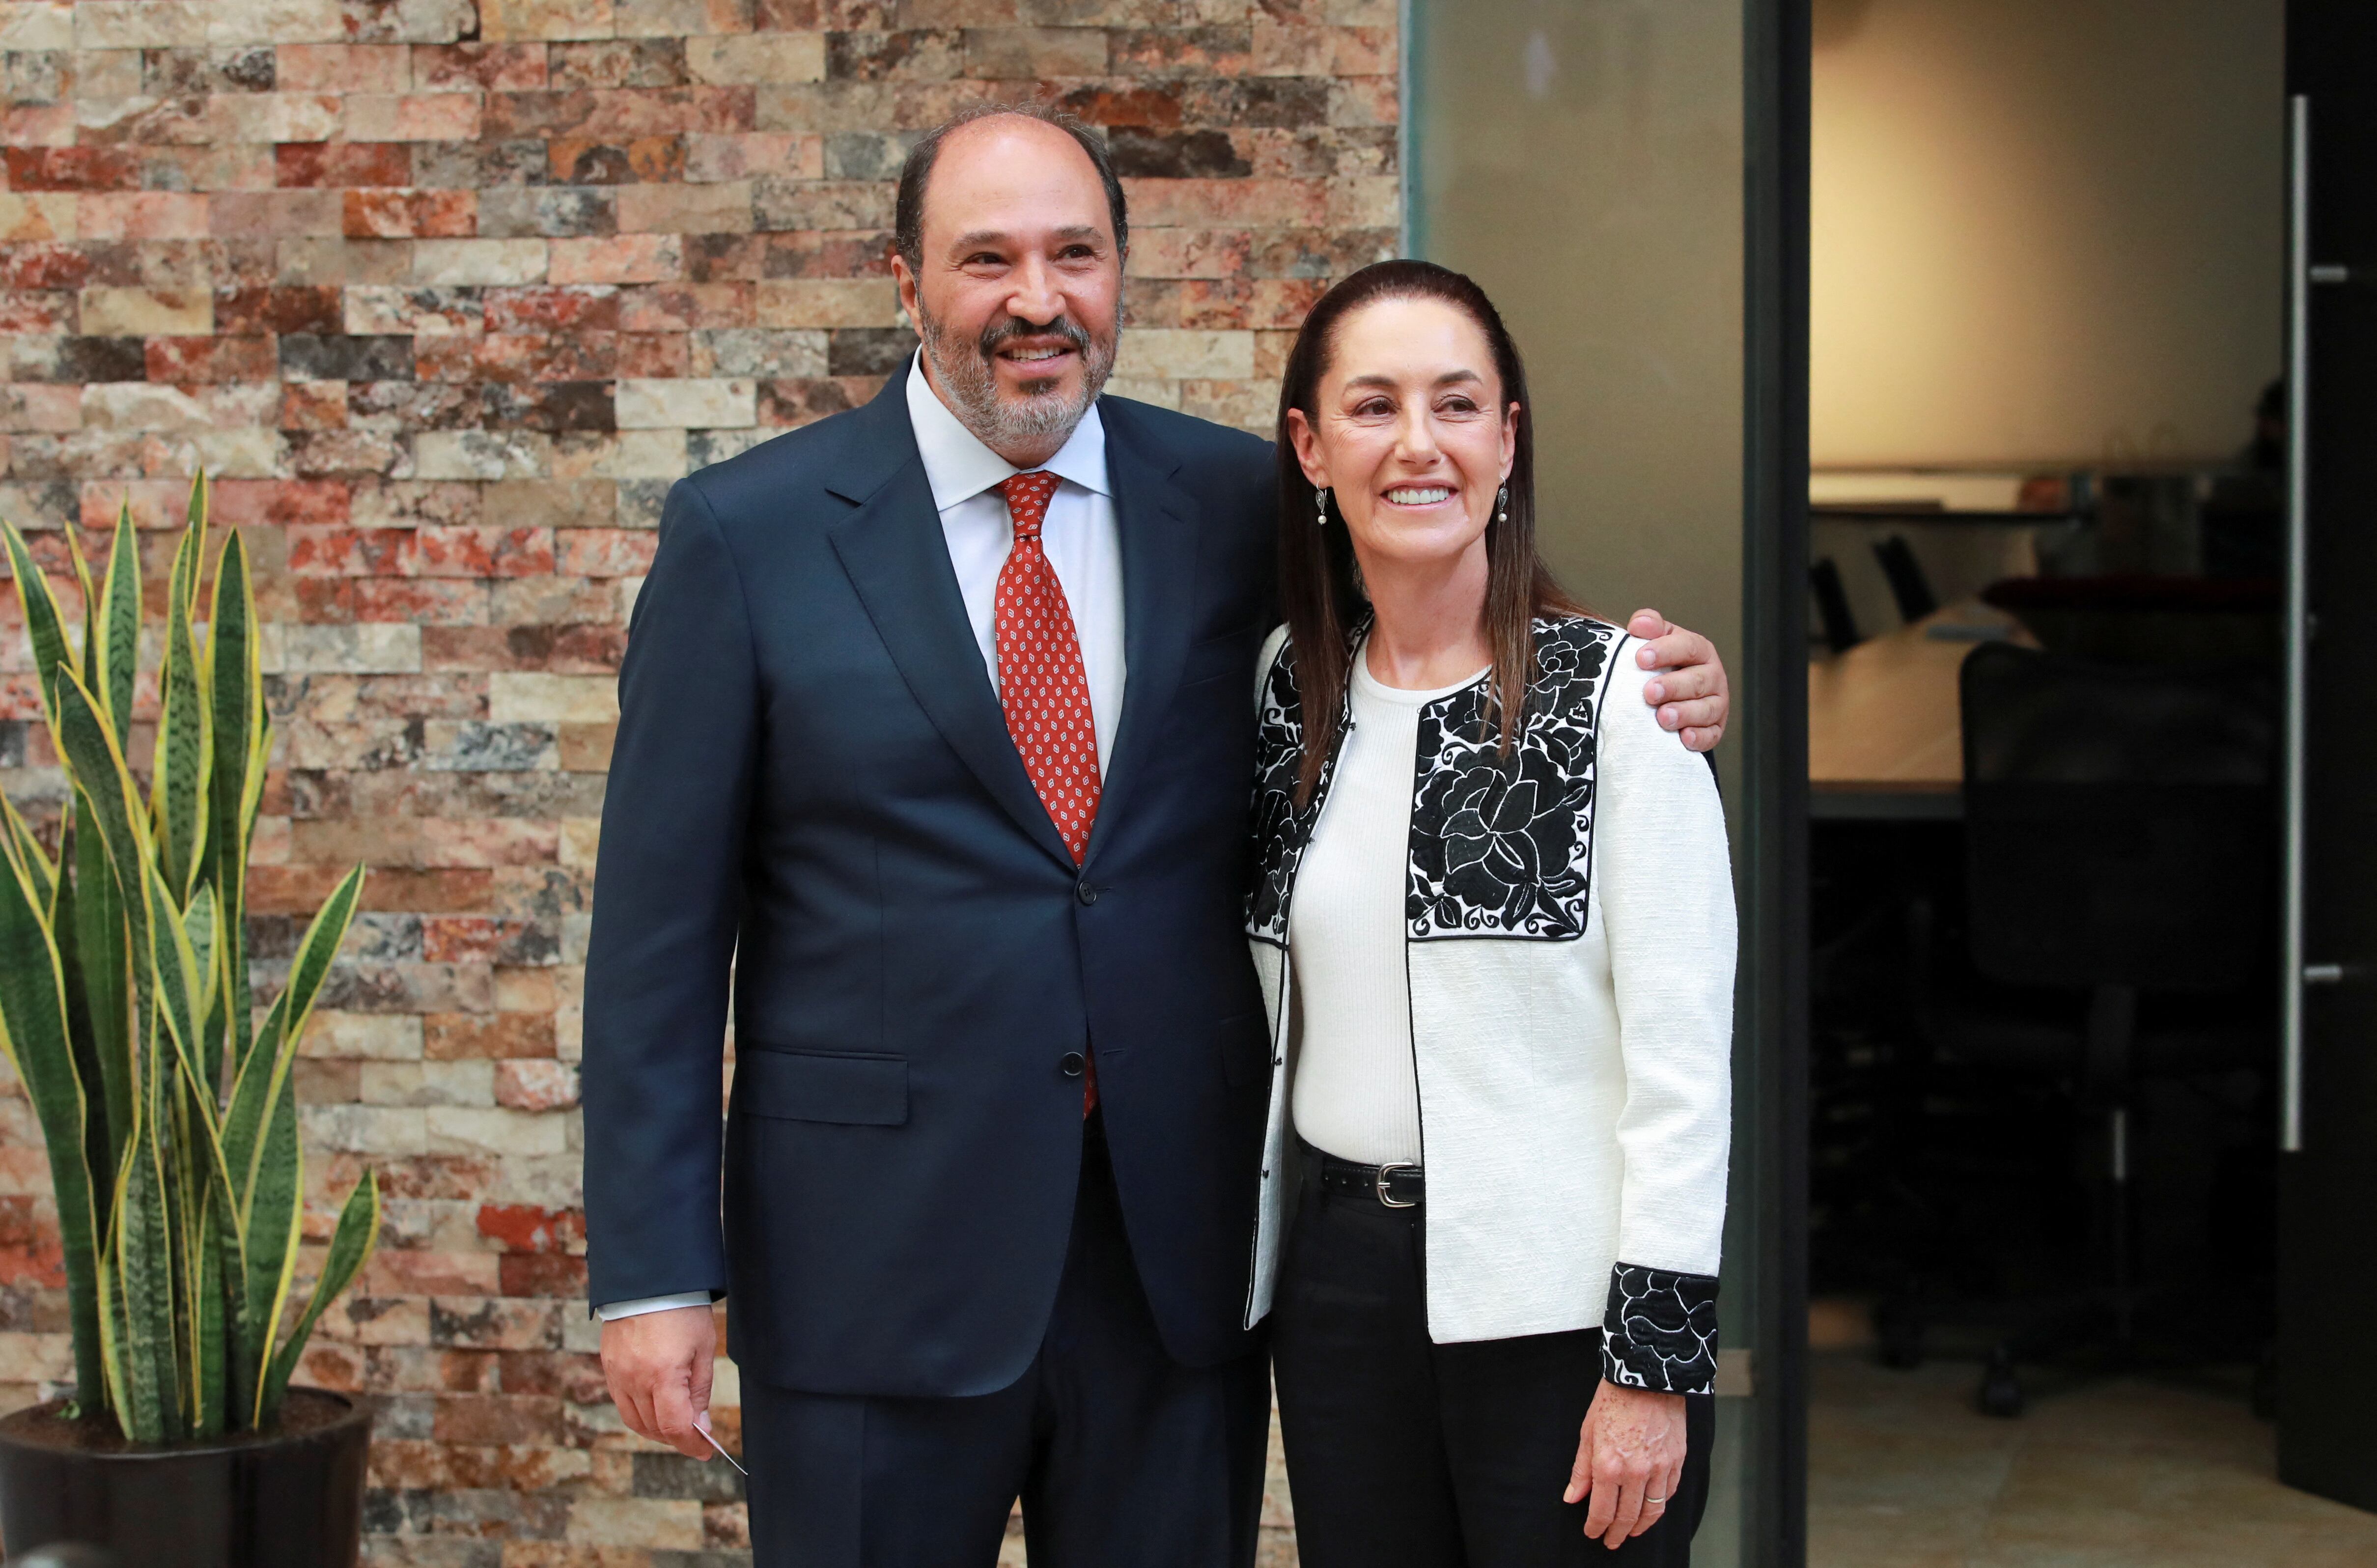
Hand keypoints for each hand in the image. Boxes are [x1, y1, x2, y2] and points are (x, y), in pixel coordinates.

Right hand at [600, 1303, 716, 1459]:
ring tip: (677, 1425)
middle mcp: (634, 1379)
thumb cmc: (683, 1310)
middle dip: (677, 1438)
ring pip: (635, 1420)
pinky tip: (656, 1407)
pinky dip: (640, 1413)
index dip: (691, 1444)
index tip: (706, 1450)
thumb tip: (699, 1426)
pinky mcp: (609, 1367)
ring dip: (657, 1430)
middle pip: (654, 1428)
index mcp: (662, 1374)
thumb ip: (699, 1391)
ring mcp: (618, 1374)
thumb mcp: (703, 1349)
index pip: (674, 1426)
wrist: (649, 1279)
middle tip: (696, 1437)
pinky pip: (622, 1403)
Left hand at [1565, 1379, 1687, 1548]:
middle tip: (1611, 1541)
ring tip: (1631, 1532)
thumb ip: (1581, 1469)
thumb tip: (1573, 1496)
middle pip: (1627, 1517)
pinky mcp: (1677, 1460)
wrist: (1646, 1376)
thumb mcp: (1587, 1433)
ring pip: (1652, 1511)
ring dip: (1640, 1527)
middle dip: (1617, 1533)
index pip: (1601, 1511)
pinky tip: (1651, 1508)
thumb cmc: (1614, 1400)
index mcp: (1609, 1466)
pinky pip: (1669, 1493)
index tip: (1592, 1533)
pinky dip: (1660, 1505)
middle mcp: (1636, 1473)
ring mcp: (1660, 1468)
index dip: (1595, 1527)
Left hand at [1627, 609, 1728, 752]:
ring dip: (1684, 714)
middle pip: (1698, 680)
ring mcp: (1716, 703)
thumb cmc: (1662, 665)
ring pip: (1706, 709)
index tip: (1641, 658)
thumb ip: (1649, 627)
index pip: (1688, 647)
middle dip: (1673, 686)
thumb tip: (1639, 624)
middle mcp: (1712, 676)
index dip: (1665, 651)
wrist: (1671, 696)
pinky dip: (1699, 737)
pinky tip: (1684, 738)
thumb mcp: (1656, 641)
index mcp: (1699, 650)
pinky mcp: (1714, 729)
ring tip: (1662, 717)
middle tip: (1649, 692)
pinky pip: (1711, 735)